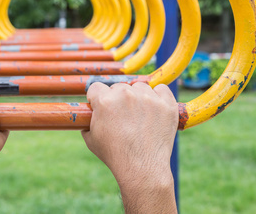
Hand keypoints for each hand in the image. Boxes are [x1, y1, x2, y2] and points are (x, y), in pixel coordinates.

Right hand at [83, 82, 177, 212]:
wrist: (142, 168)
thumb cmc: (115, 155)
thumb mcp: (91, 138)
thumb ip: (89, 121)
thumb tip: (90, 114)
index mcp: (105, 101)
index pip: (96, 87)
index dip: (96, 98)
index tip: (100, 106)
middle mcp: (126, 95)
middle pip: (118, 87)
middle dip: (117, 99)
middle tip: (121, 116)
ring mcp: (148, 98)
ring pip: (139, 87)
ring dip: (137, 97)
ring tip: (138, 115)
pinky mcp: (166, 104)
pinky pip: (161, 88)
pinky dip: (158, 96)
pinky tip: (154, 108)